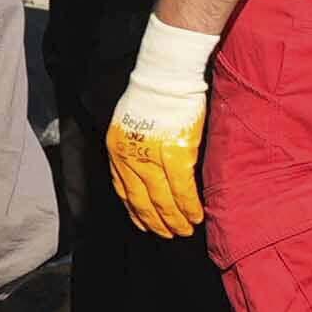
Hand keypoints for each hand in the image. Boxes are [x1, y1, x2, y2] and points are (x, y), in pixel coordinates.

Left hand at [109, 14, 220, 243]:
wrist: (165, 75)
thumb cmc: (152, 94)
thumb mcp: (130, 123)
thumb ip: (136, 148)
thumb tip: (147, 169)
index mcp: (117, 149)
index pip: (122, 189)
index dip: (134, 210)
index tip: (143, 222)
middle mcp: (129, 157)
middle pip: (140, 200)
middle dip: (155, 222)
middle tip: (167, 235)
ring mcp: (151, 158)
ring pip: (162, 200)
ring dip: (174, 219)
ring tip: (184, 230)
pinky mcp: (174, 155)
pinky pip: (181, 189)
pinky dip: (188, 206)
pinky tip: (195, 216)